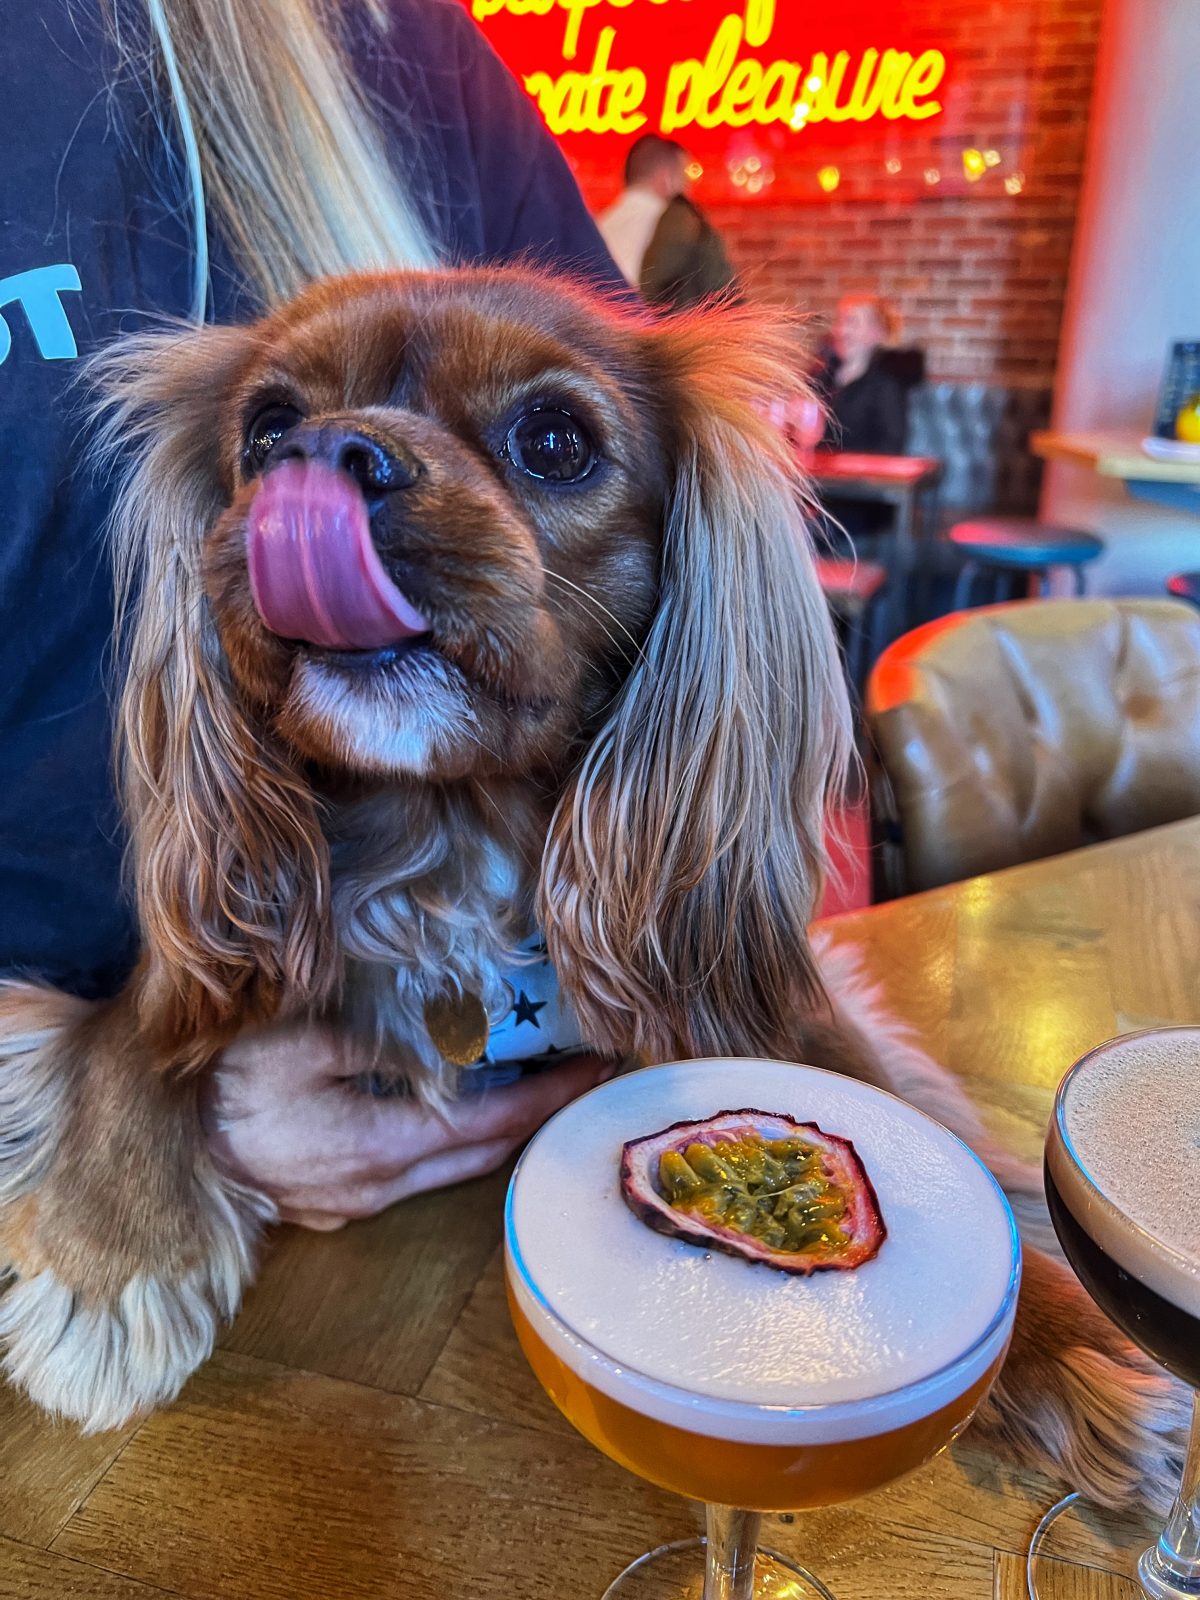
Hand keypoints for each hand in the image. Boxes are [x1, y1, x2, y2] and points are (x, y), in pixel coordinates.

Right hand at [202, 1022, 616, 1230]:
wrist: (159, 1149)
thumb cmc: (223, 1089)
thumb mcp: (299, 1043)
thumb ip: (377, 1041)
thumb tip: (439, 1037)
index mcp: (378, 1147)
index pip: (489, 1126)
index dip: (546, 1098)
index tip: (594, 1067)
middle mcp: (380, 1188)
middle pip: (483, 1159)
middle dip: (538, 1118)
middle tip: (584, 1074)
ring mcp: (357, 1204)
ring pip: (452, 1172)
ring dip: (498, 1133)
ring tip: (538, 1085)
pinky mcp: (336, 1204)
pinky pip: (415, 1176)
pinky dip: (453, 1144)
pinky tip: (464, 1108)